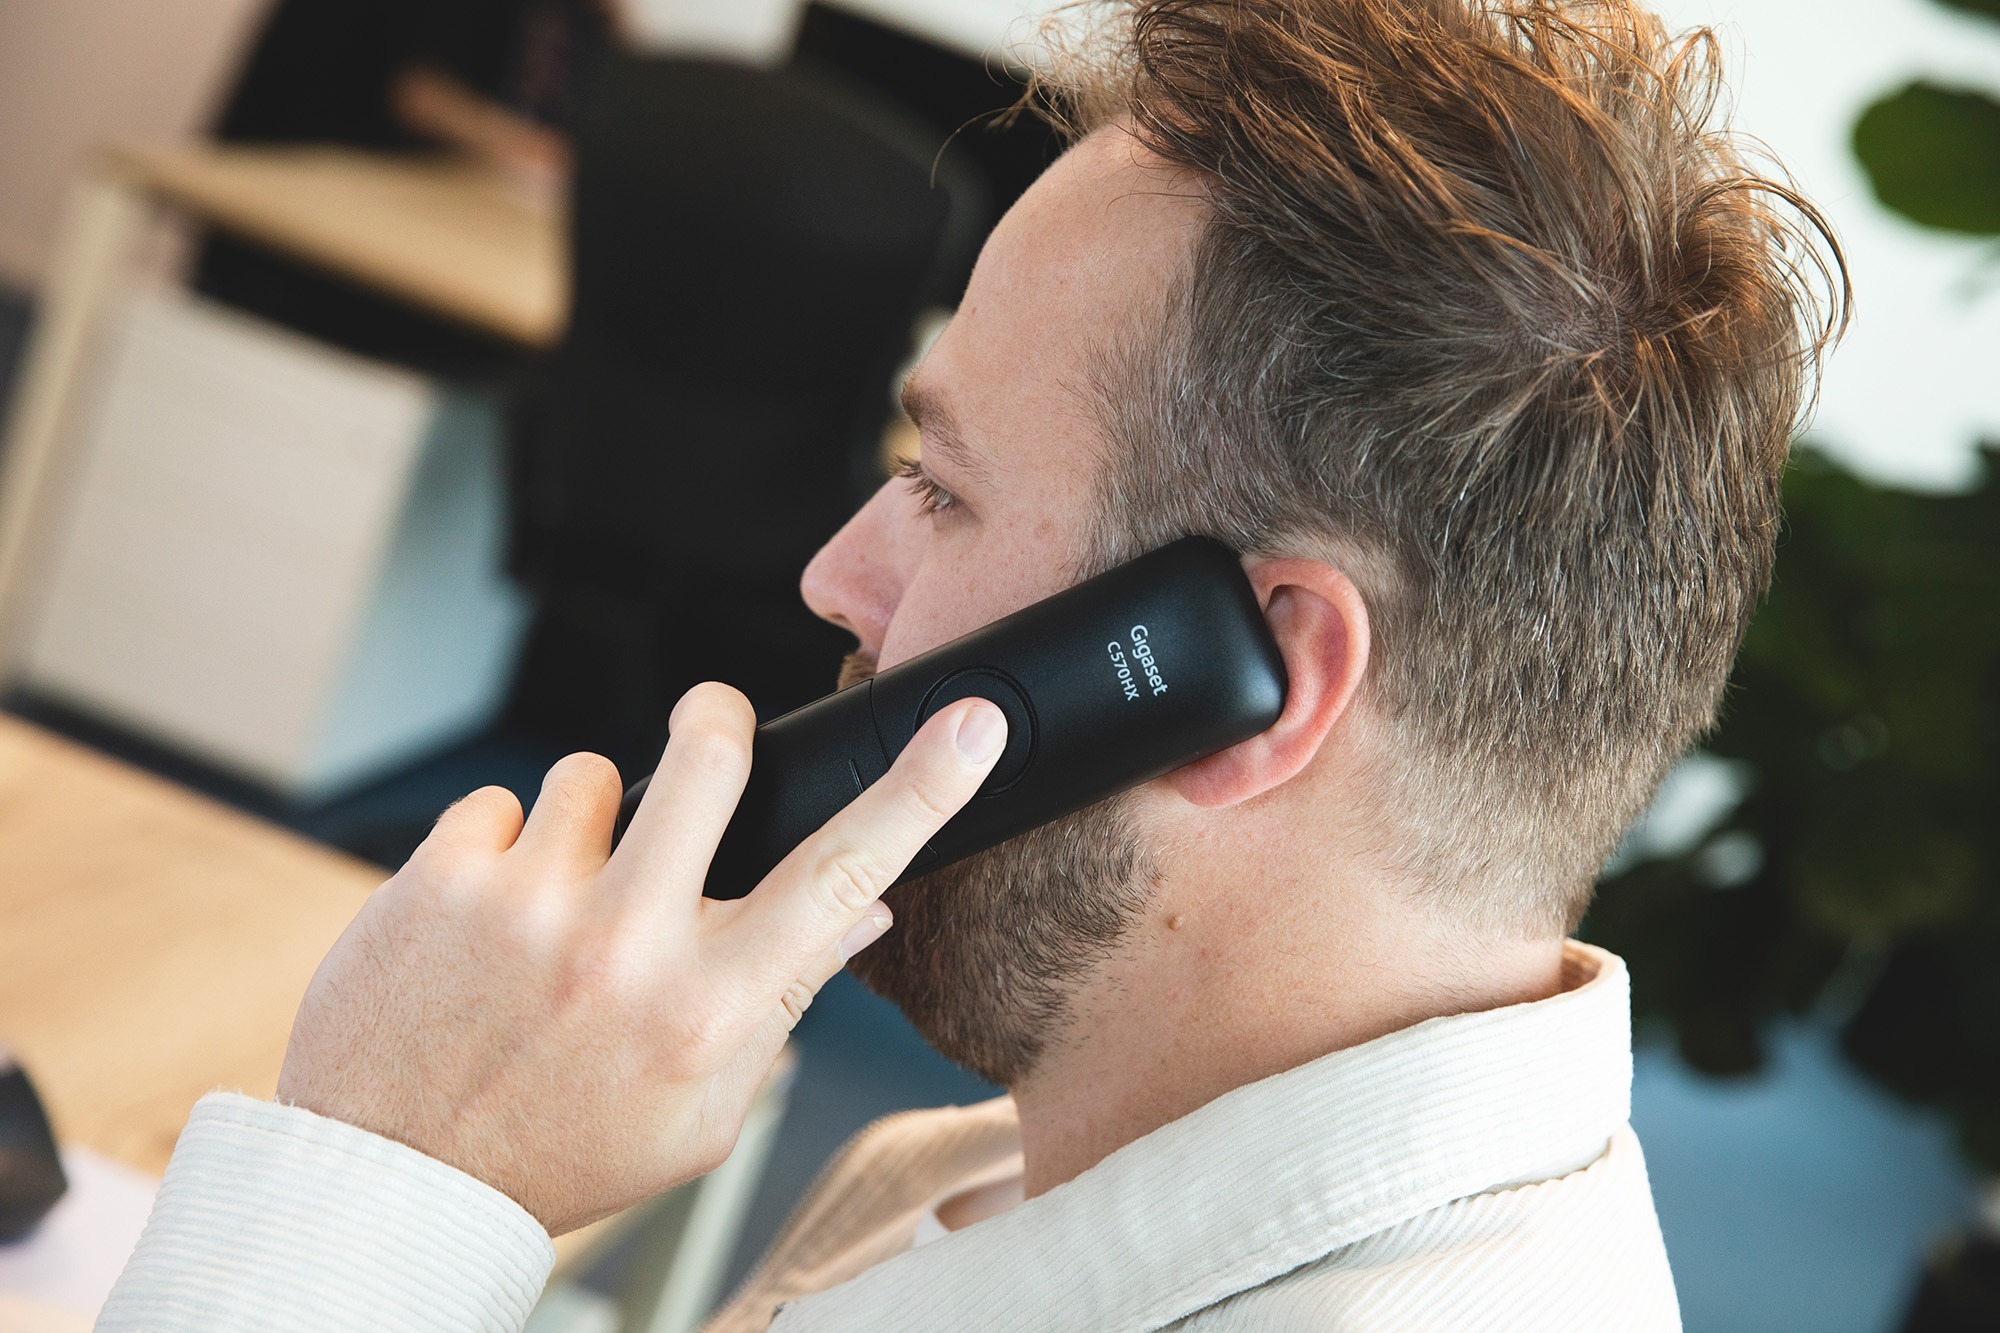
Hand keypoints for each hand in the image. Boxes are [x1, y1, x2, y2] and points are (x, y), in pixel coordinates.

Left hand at [276, 683, 1006, 1233]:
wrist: (394, 1180)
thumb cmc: (564, 1149)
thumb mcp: (705, 1110)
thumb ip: (784, 1001)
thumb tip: (866, 909)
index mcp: (711, 1012)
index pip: (844, 876)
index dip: (922, 790)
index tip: (970, 725)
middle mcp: (627, 949)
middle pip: (711, 755)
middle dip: (716, 722)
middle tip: (709, 731)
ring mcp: (529, 906)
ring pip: (594, 771)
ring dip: (590, 818)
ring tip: (563, 898)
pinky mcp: (442, 880)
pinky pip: (501, 800)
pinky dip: (501, 844)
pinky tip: (490, 915)